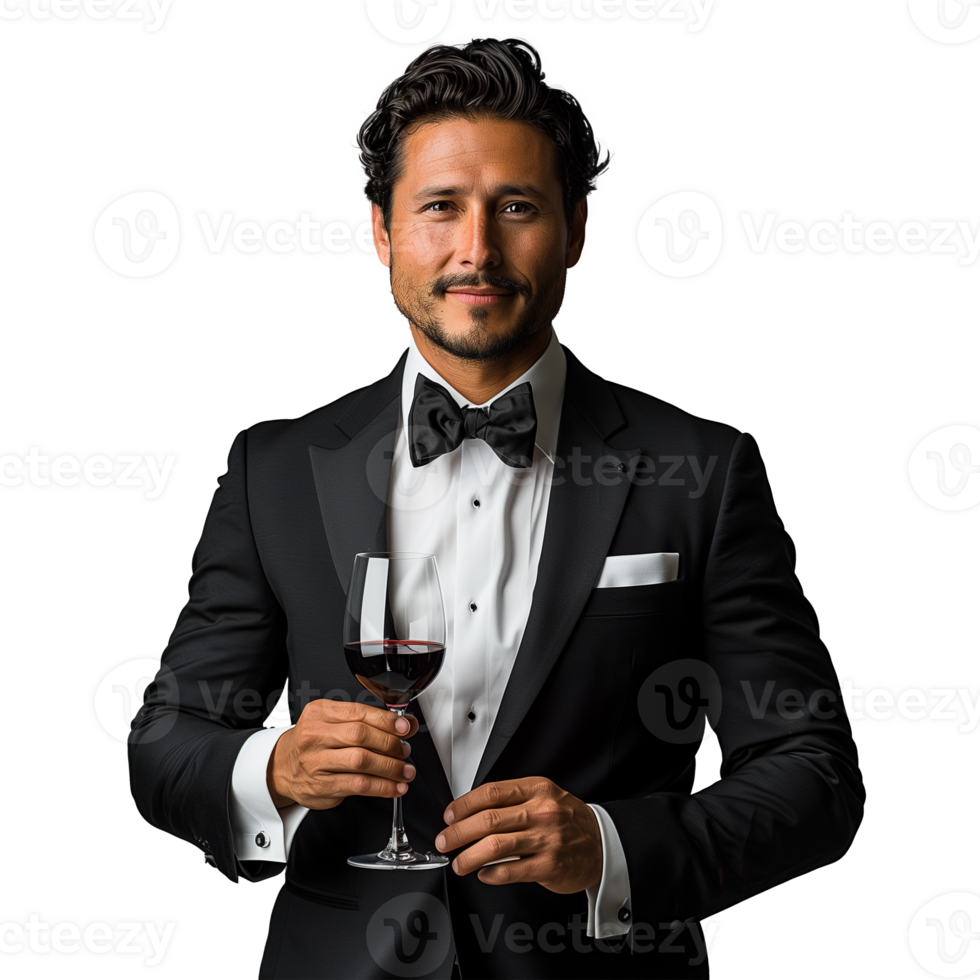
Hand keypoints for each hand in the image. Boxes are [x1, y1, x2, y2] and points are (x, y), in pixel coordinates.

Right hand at [267, 699, 417, 809]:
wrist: (281, 767)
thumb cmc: (313, 742)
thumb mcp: (334, 722)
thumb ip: (368, 721)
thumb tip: (406, 723)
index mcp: (320, 712)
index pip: (358, 712)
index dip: (386, 720)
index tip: (405, 727)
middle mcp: (315, 735)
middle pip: (361, 736)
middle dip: (390, 744)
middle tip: (404, 750)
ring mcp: (316, 762)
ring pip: (361, 761)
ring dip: (390, 767)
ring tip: (405, 771)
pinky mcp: (322, 786)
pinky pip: (358, 785)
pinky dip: (381, 787)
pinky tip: (394, 787)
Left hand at [434, 777, 602, 893]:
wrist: (602, 844)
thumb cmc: (567, 820)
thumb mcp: (544, 796)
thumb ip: (512, 800)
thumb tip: (470, 811)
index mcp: (537, 789)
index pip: (491, 793)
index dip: (464, 805)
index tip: (449, 816)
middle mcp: (542, 811)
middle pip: (489, 820)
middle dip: (458, 832)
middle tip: (445, 841)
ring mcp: (547, 839)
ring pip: (496, 846)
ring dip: (469, 856)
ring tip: (458, 863)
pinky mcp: (550, 866)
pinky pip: (511, 870)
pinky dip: (491, 874)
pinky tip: (483, 874)